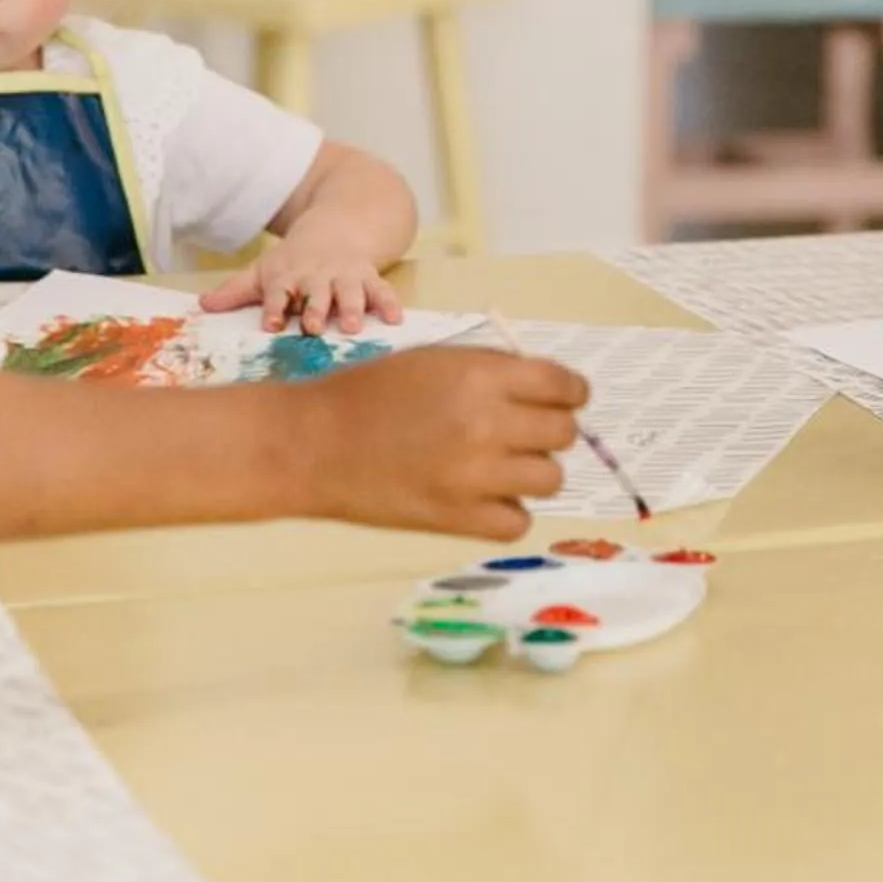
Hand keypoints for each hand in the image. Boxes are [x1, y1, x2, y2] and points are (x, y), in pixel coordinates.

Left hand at [199, 236, 405, 335]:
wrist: (338, 226)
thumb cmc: (295, 258)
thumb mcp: (265, 269)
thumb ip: (237, 290)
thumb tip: (202, 305)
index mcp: (289, 276)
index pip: (279, 293)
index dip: (275, 308)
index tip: (271, 324)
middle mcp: (318, 277)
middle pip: (316, 294)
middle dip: (315, 310)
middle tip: (313, 327)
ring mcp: (346, 276)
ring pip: (349, 292)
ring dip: (351, 308)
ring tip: (353, 326)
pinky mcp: (369, 277)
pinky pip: (381, 289)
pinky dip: (389, 303)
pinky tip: (395, 318)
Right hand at [285, 347, 587, 539]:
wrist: (311, 444)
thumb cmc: (369, 393)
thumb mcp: (437, 359)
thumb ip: (494, 371)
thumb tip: (546, 389)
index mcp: (483, 376)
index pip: (566, 387)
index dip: (571, 394)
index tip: (564, 400)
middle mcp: (487, 424)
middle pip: (564, 433)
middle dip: (551, 430)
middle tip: (524, 434)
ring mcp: (474, 475)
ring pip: (550, 479)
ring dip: (533, 472)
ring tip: (501, 467)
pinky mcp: (455, 518)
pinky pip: (517, 522)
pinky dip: (508, 512)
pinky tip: (486, 499)